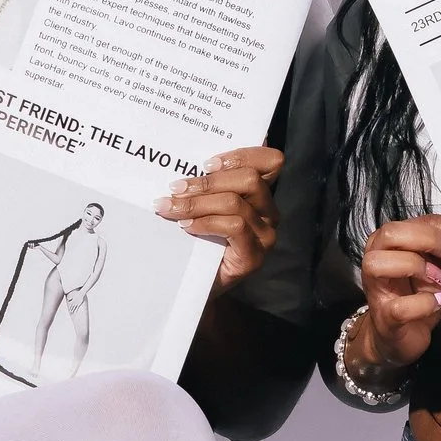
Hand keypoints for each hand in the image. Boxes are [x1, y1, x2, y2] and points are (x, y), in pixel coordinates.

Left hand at [158, 146, 283, 289]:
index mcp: (260, 194)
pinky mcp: (254, 257)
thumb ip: (206, 184)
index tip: (206, 163)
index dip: (241, 156)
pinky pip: (234, 227)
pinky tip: (185, 227)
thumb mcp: (203, 205)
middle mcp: (269, 213)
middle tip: (176, 187)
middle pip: (250, 179)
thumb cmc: (197, 240)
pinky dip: (205, 223)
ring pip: (236, 203)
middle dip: (208, 182)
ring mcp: (265, 236)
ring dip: (197, 203)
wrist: (194, 285)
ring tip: (170, 207)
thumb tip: (182, 159)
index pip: (271, 162)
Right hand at [356, 211, 440, 371]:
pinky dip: (426, 303)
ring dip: (424, 269)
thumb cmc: (417, 298)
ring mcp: (375, 287)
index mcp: (392, 240)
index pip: (426, 222)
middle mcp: (376, 256)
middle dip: (433, 240)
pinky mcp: (383, 316)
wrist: (399, 337)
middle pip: (395, 232)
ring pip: (385, 262)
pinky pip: (401, 306)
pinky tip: (440, 303)